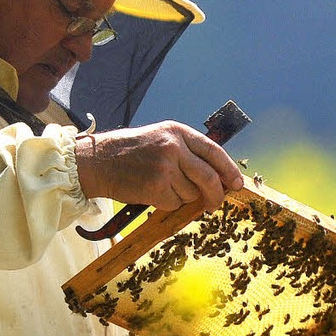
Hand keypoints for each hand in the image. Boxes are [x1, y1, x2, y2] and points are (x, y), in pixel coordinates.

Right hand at [75, 120, 243, 212]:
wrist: (99, 161)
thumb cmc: (130, 152)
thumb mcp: (160, 138)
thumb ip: (186, 151)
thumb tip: (216, 175)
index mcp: (178, 132)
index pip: (214, 151)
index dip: (229, 169)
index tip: (236, 183)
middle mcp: (174, 148)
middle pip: (209, 177)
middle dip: (216, 194)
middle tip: (214, 203)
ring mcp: (165, 168)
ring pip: (191, 193)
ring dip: (183, 197)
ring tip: (163, 187)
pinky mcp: (155, 188)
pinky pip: (175, 203)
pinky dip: (168, 203)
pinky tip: (153, 193)